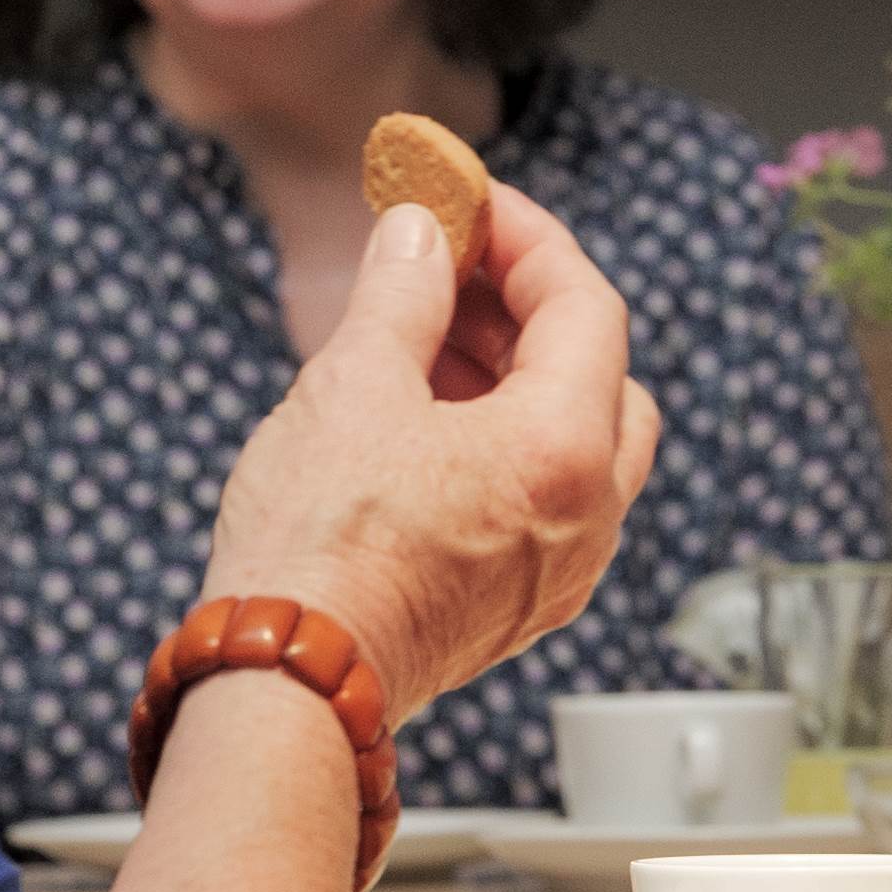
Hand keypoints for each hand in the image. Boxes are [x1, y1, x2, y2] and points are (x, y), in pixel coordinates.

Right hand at [203, 183, 661, 711]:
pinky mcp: (523, 607)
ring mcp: (564, 571)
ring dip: (518, 376)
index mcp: (565, 451)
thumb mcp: (352, 385)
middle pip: (604, 375)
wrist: (287, 688)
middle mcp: (590, 516)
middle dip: (531, 309)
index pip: (585, 307)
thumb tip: (422, 231)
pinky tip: (427, 421)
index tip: (471, 203)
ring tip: (425, 338)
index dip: (529, 240)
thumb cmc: (317, 542)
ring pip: (581, 442)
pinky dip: (507, 444)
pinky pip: (549, 501)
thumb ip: (403, 293)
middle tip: (451, 270)